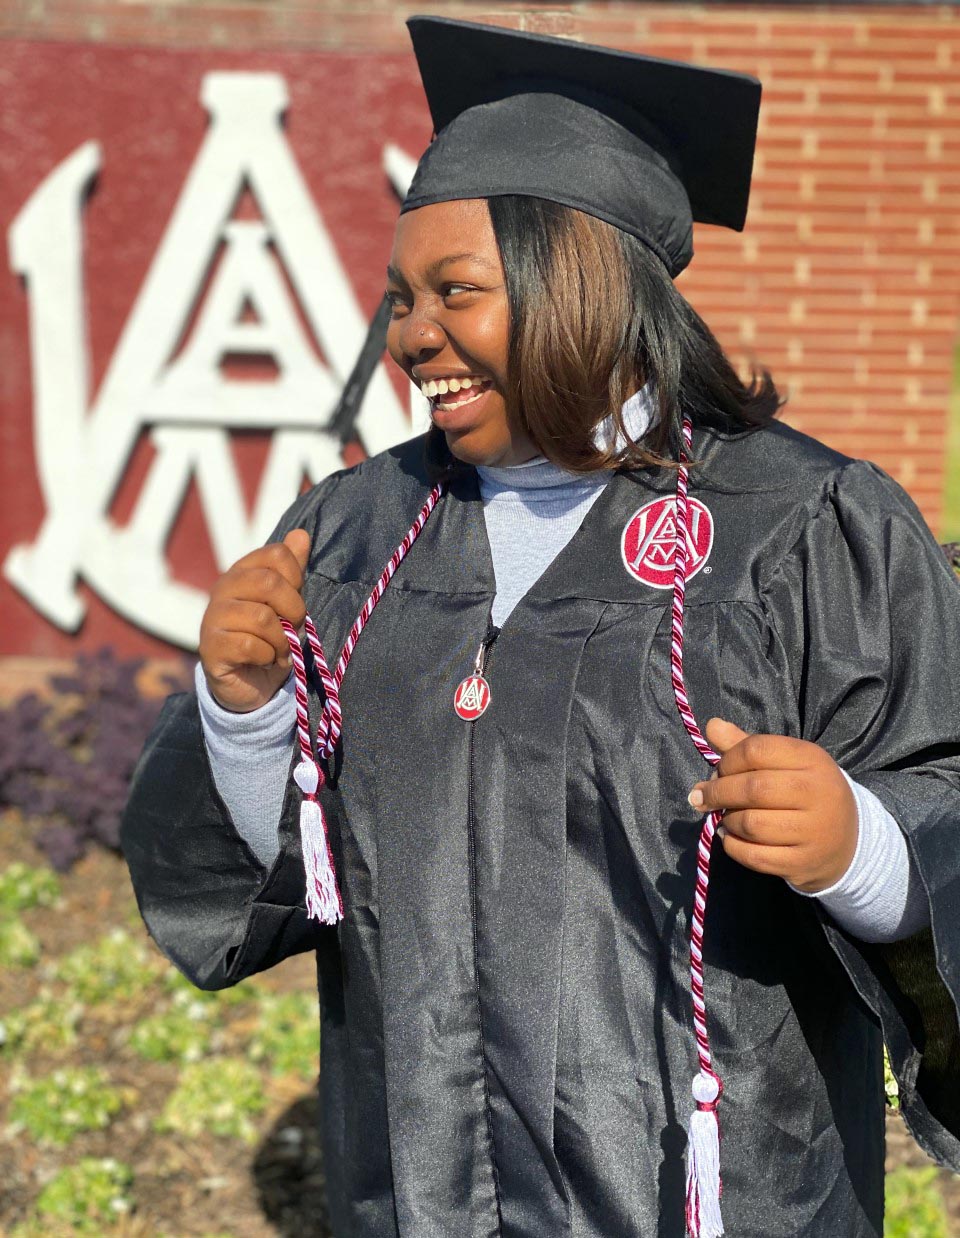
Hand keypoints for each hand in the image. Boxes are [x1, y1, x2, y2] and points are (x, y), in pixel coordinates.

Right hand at [198, 529, 309, 712]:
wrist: (250, 682)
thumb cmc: (270, 637)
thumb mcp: (287, 602)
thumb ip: (293, 569)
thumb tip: (301, 534)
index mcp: (242, 571)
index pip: (276, 554)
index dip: (296, 577)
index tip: (295, 598)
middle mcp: (222, 588)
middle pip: (268, 582)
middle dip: (293, 610)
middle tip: (294, 628)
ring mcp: (213, 618)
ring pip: (262, 618)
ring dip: (283, 640)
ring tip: (279, 649)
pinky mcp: (210, 648)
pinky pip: (251, 646)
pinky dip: (268, 657)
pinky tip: (264, 660)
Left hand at [688, 718, 857, 892]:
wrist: (850, 842)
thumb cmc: (806, 793)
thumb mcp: (786, 762)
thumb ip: (747, 744)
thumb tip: (712, 725)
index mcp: (812, 759)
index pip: (757, 750)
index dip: (728, 761)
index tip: (717, 771)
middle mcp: (817, 793)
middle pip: (752, 789)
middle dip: (717, 793)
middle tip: (702, 797)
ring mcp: (812, 832)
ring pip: (750, 824)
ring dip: (726, 820)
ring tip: (724, 817)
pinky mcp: (802, 863)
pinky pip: (753, 856)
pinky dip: (732, 846)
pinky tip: (730, 837)